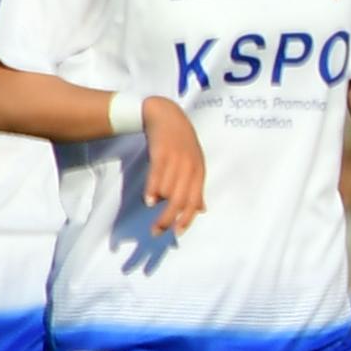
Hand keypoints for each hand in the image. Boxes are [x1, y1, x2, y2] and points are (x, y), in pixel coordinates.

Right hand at [136, 93, 208, 238]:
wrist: (167, 117)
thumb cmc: (180, 144)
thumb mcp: (193, 165)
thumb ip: (196, 188)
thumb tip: (202, 210)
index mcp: (199, 173)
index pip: (194, 201)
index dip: (187, 219)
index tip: (177, 233)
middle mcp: (190, 168)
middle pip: (180, 200)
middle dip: (167, 219)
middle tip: (156, 231)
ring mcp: (177, 160)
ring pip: (167, 191)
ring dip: (158, 201)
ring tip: (152, 203)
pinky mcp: (162, 154)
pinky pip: (157, 177)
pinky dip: (152, 190)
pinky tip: (147, 201)